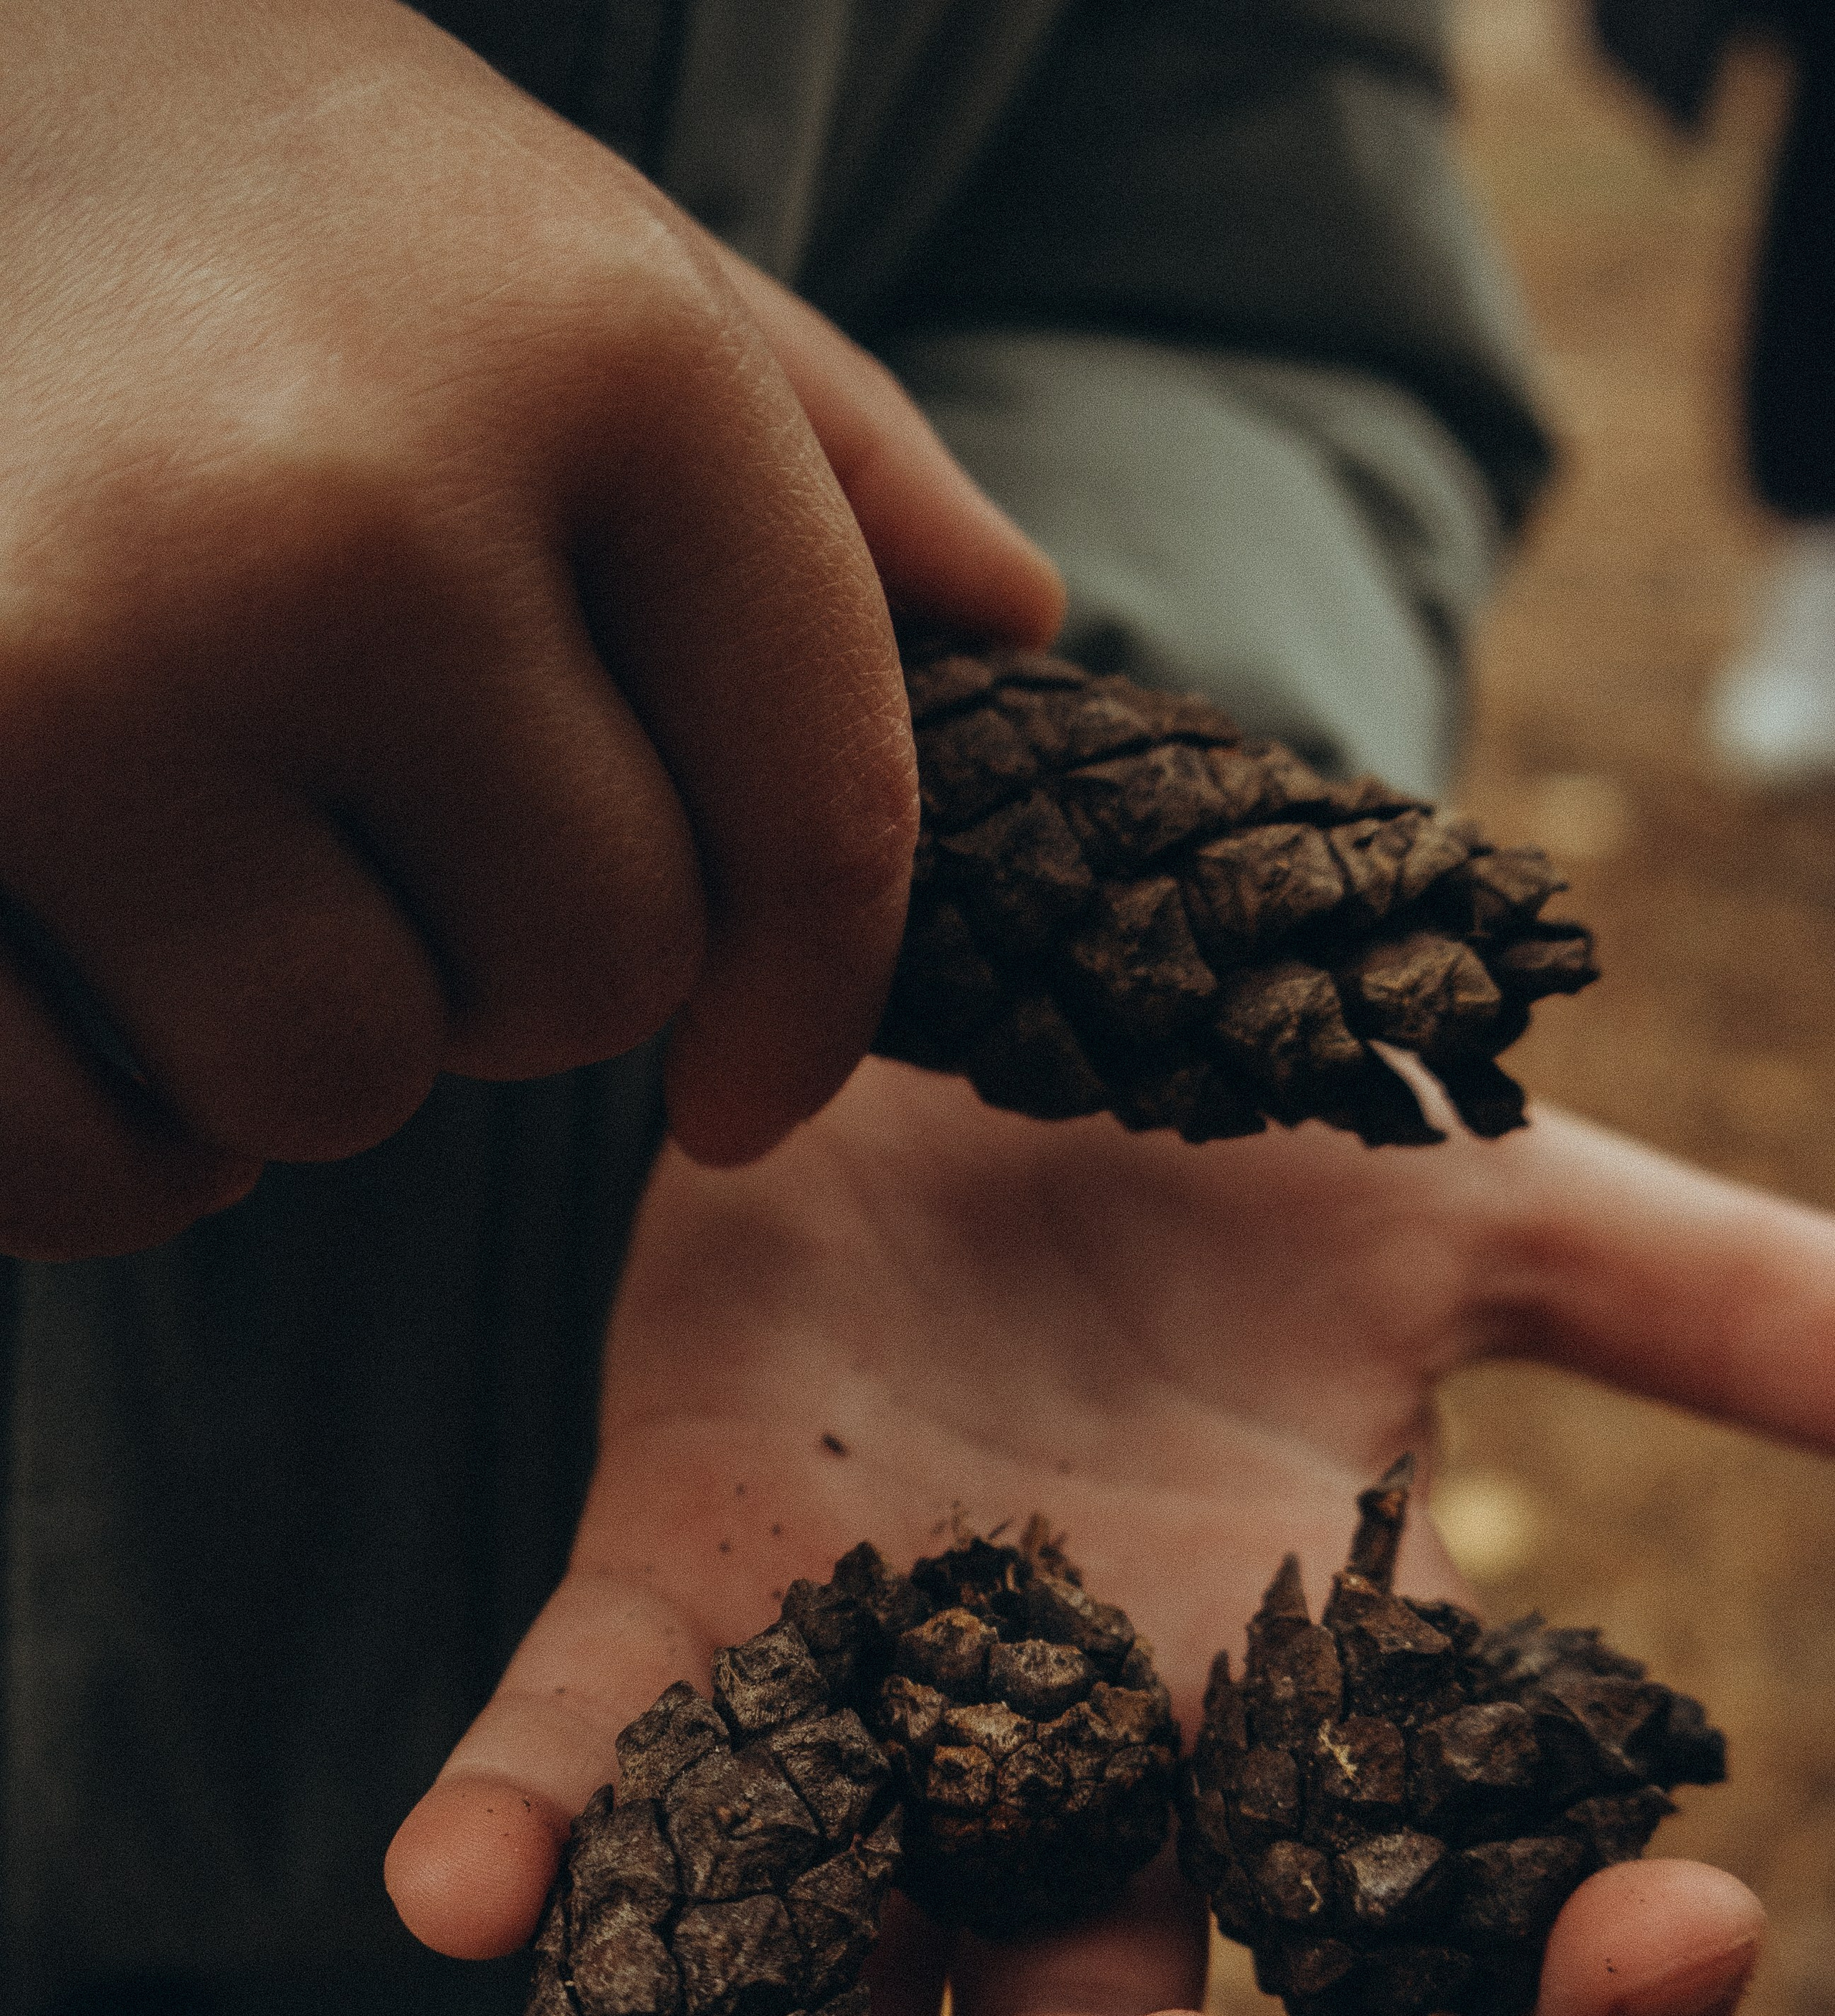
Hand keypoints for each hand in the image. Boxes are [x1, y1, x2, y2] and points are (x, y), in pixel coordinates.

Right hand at [0, 0, 1060, 1256]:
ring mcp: (89, 664)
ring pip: (338, 1085)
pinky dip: (116, 1149)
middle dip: (511, 957)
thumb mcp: (571, 246)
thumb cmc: (264, 206)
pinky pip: (84, 1158)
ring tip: (226, 863)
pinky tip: (100, 1005)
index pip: (817, 820)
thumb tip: (1010, 618)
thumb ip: (807, 438)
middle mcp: (349, 509)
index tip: (749, 1090)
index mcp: (594, 353)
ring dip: (311, 1033)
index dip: (807, 1004)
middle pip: (580, 981)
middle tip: (383, 825)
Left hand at [387, 1068, 1807, 2015]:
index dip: (1567, 1984)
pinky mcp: (669, 1592)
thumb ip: (1718, 1305)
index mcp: (1283, 1702)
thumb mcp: (1479, 1207)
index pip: (1444, 1931)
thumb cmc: (1215, 1136)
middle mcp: (1066, 1766)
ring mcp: (853, 1705)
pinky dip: (531, 1837)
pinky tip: (476, 1898)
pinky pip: (584, 1759)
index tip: (1665, 1943)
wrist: (960, 1006)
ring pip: (828, 1990)